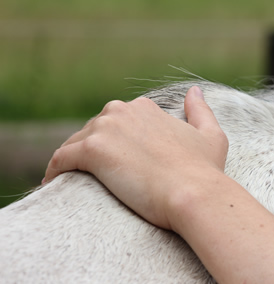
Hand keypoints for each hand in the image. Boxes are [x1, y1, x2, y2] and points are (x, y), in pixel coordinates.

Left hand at [43, 86, 228, 229]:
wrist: (194, 193)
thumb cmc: (204, 170)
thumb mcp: (211, 134)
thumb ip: (200, 110)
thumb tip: (194, 90)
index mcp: (145, 108)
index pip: (116, 122)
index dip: (112, 141)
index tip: (112, 160)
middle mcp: (122, 111)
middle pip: (93, 129)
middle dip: (91, 149)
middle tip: (90, 174)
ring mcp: (106, 128)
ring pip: (75, 142)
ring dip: (70, 159)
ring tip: (68, 180)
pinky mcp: (92, 150)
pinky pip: (61, 158)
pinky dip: (54, 170)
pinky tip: (52, 183)